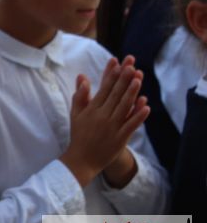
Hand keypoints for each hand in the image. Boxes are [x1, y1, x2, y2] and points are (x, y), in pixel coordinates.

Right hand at [60, 56, 147, 186]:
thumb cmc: (79, 135)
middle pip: (115, 94)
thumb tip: (82, 77)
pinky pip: (131, 125)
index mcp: (91, 109)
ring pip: (123, 106)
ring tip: (138, 79)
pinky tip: (146, 105)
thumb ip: (80, 95)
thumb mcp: (76, 114)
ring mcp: (112, 127)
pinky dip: (138, 115)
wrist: (82, 159)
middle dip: (123, 78)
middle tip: (131, 64)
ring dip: (131, 92)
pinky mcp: (120, 138)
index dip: (111, 75)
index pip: (103, 88)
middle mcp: (102, 116)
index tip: (117, 63)